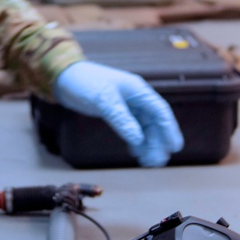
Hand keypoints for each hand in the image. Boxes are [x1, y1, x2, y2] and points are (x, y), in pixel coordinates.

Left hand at [53, 61, 183, 166]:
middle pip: (154, 122)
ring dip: (148, 144)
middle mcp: (136, 98)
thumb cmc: (86, 82)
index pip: (160, 111)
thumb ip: (122, 119)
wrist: (65, 77)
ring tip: (148, 162)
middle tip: (157, 162)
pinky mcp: (116, 112)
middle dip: (158, 142)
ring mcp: (126, 106)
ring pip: (144, 127)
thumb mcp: (104, 100)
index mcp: (138, 90)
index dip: (170, 129)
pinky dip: (135, 141)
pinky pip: (132, 129)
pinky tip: (136, 153)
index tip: (175, 147)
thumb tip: (138, 139)